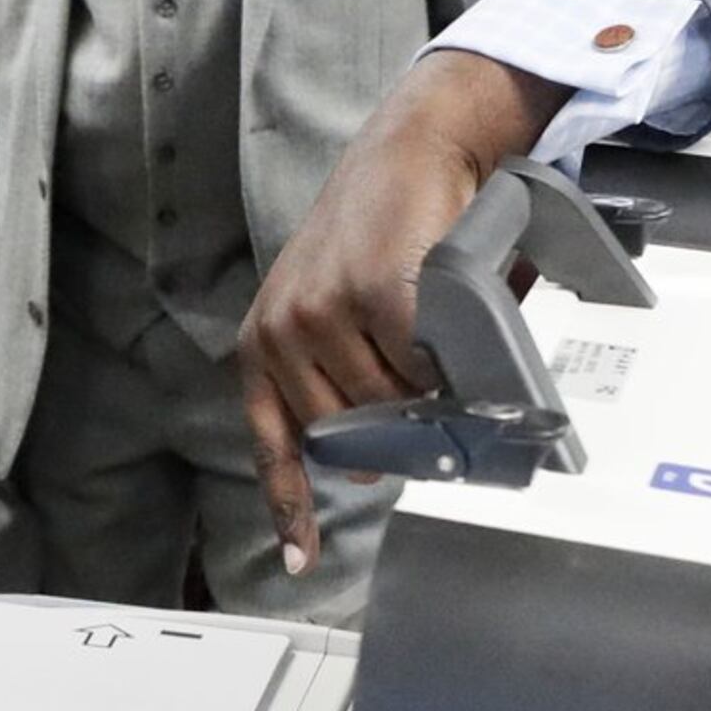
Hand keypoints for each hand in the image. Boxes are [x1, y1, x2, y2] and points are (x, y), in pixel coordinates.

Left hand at [233, 47, 564, 575]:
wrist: (414, 150)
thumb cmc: (382, 234)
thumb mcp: (331, 312)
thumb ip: (339, 379)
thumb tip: (376, 458)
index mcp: (263, 344)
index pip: (274, 444)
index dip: (290, 506)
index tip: (301, 560)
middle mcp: (281, 332)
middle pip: (353, 434)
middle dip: (396, 425)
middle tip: (426, 385)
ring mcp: (323, 312)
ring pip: (391, 404)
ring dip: (425, 389)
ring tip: (430, 333)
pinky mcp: (375, 293)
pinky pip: (421, 367)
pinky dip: (443, 363)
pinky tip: (447, 336)